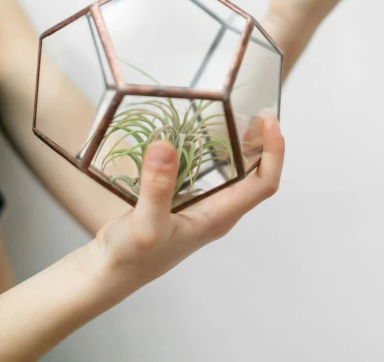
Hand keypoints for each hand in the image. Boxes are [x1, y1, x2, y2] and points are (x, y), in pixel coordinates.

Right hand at [89, 116, 284, 296]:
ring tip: (239, 115)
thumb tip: (165, 146)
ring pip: (234, 172)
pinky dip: (213, 149)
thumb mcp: (146, 223)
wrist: (109, 271)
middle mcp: (217, 210)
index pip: (263, 184)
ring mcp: (201, 205)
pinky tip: (201, 132)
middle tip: (258, 111)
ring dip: (240, 145)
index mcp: (220, 216)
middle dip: (262, 143)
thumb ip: (157, 187)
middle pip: (255, 175)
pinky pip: (209, 170)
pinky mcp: (183, 199)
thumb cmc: (132, 255)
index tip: (269, 121)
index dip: (274, 152)